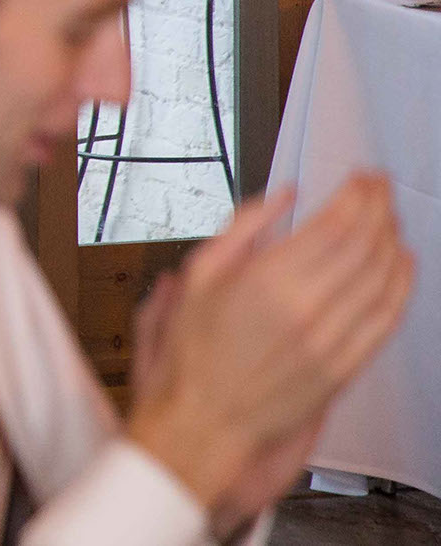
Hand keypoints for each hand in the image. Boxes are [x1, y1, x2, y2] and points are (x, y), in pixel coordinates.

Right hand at [127, 175, 413, 522]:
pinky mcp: (345, 367)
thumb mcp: (198, 275)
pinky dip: (401, 286)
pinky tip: (401, 264)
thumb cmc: (194, 350)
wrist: (205, 418)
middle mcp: (305, 308)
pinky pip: (386, 319)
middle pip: (364, 245)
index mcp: (265, 280)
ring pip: (381, 279)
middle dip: (379, 208)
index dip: (356, 195)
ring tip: (390, 218)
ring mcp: (330, 341)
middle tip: (380, 188)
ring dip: (392, 240)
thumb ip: (243, 227)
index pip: (333, 225)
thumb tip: (284, 194)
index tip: (361, 178)